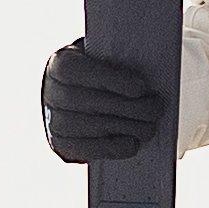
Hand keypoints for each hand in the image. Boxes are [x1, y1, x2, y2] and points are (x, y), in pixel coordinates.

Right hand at [37, 39, 163, 164]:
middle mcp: (53, 93)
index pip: (83, 71)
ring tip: (150, 126)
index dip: (113, 80)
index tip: (141, 88)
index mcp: (61, 64)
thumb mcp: (98, 58)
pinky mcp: (62, 143)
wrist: (66, 96)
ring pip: (95, 126)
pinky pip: (90, 149)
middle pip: (93, 102)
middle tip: (156, 108)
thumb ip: (116, 62)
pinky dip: (115, 147)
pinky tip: (133, 142)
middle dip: (130, 107)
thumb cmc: (93, 75)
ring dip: (129, 128)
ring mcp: (54, 121)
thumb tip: (149, 74)